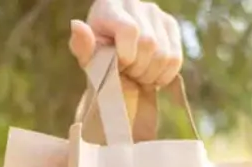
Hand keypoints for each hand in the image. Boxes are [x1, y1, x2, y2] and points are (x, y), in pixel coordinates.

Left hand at [69, 0, 183, 88]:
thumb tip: (76, 26)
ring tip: (135, 73)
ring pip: (164, 54)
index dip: (125, 55)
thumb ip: (82, 45)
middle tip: (126, 72)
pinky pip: (175, 59)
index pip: (130, 30)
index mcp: (109, 5)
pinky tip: (149, 74)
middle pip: (150, 44)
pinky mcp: (170, 25)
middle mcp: (134, 3)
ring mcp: (155, 13)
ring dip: (149, 74)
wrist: (113, 61)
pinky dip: (163, 75)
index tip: (117, 64)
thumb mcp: (86, 56)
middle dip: (137, 68)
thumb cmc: (97, 58)